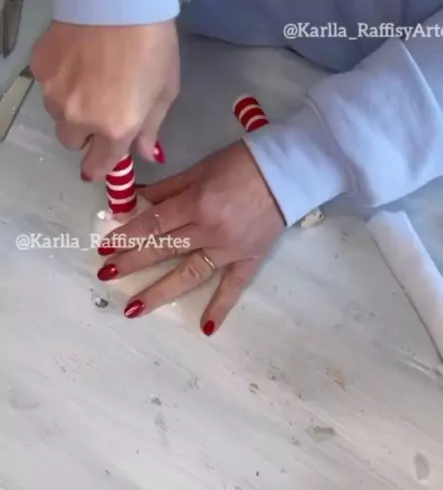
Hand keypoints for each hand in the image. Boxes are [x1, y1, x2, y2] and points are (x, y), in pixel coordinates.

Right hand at [31, 20, 178, 178]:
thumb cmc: (153, 47)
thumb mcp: (165, 92)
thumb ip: (151, 129)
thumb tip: (145, 155)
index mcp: (115, 129)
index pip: (99, 166)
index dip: (101, 167)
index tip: (101, 162)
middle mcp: (79, 119)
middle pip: (72, 142)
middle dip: (86, 134)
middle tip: (102, 109)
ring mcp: (54, 93)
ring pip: (57, 115)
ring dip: (72, 108)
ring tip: (91, 79)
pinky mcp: (40, 68)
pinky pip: (48, 87)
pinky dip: (61, 82)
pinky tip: (78, 60)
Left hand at [99, 142, 285, 333]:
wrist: (290, 171)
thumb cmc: (244, 162)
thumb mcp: (202, 167)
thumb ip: (169, 187)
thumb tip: (137, 201)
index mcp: (197, 203)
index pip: (153, 224)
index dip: (126, 236)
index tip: (105, 249)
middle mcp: (210, 230)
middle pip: (164, 249)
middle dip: (132, 262)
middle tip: (107, 274)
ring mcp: (230, 249)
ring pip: (190, 273)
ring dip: (160, 291)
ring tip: (133, 308)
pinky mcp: (250, 258)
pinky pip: (234, 286)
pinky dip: (221, 306)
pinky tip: (206, 328)